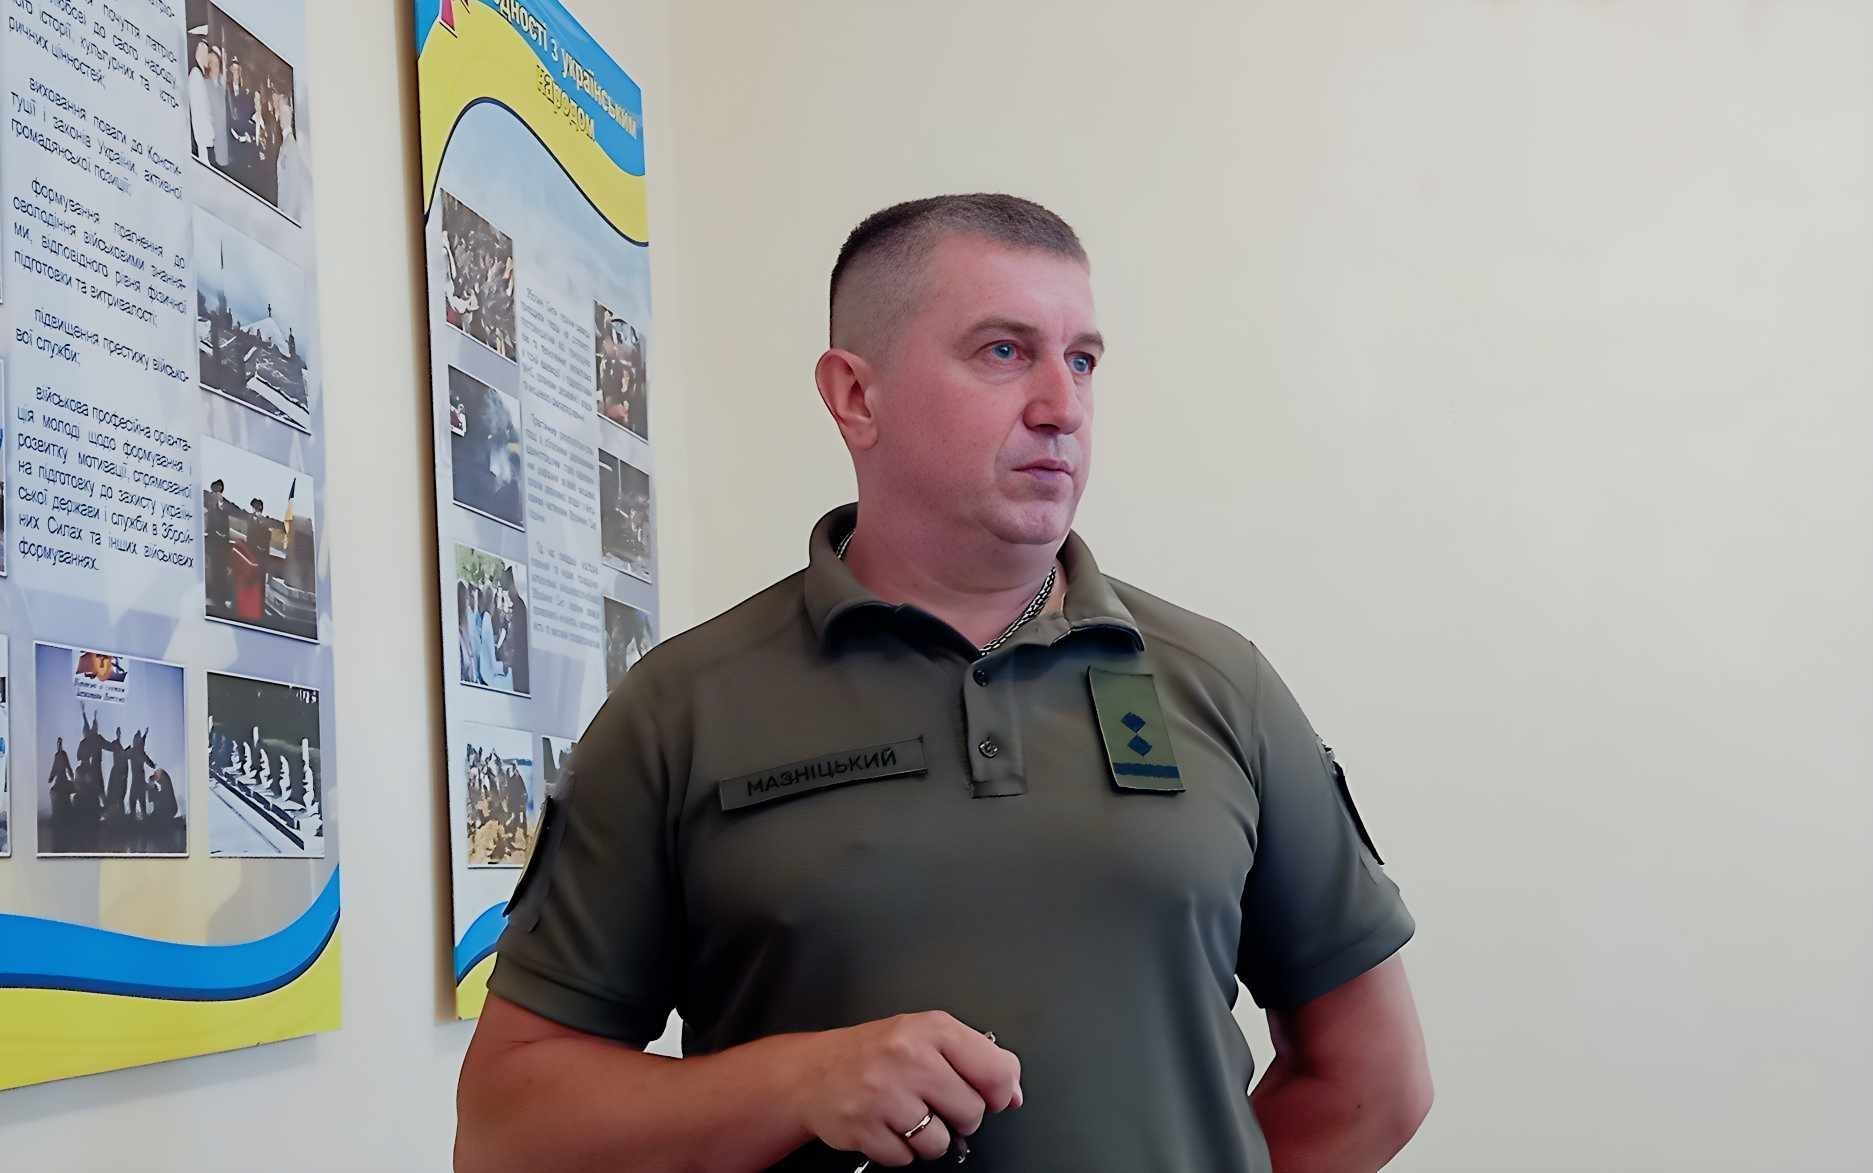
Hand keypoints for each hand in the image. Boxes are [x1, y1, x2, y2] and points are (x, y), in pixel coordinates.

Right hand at [788, 1011, 1022, 1165]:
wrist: (813, 1072)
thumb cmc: (876, 1053)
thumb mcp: (927, 1037)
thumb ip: (976, 1059)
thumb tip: (1015, 1094)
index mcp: (933, 1029)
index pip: (997, 1071)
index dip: (1001, 1093)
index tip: (992, 1096)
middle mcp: (909, 1057)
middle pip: (972, 1112)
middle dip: (958, 1115)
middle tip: (933, 1100)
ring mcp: (885, 1094)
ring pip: (940, 1142)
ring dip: (928, 1136)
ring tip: (907, 1113)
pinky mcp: (864, 1128)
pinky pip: (906, 1158)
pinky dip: (900, 1149)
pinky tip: (886, 1124)